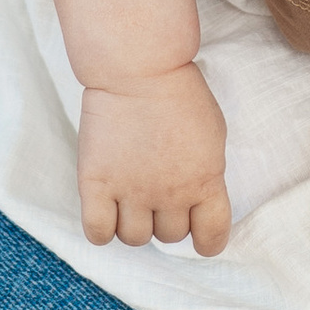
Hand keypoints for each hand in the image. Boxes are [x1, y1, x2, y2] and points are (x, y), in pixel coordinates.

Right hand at [77, 67, 232, 254]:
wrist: (138, 69)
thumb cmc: (179, 93)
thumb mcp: (213, 136)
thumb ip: (206, 173)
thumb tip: (196, 198)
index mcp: (206, 183)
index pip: (212, 238)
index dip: (207, 240)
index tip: (200, 235)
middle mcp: (170, 195)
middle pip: (170, 236)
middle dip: (167, 219)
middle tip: (158, 193)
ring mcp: (131, 191)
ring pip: (135, 238)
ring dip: (135, 224)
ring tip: (130, 199)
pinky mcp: (96, 184)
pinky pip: (98, 232)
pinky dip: (103, 229)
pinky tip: (106, 208)